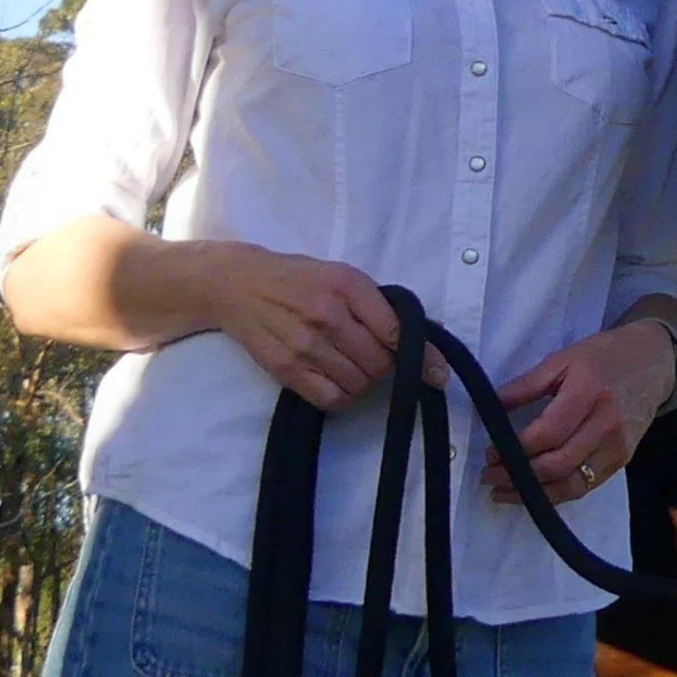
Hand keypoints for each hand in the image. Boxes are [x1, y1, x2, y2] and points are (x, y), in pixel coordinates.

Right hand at [216, 248, 444, 411]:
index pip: (395, 331)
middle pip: (379, 363)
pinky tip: (336, 381)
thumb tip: (422, 335)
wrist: (238, 284)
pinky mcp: (285, 369)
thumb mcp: (340, 276)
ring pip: (358, 384)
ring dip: (363, 381)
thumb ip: (376, 303)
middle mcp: (327, 314)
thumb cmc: (298, 277)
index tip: (437, 374)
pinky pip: (331, 400)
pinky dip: (342, 397)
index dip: (421, 357)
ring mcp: (305, 345)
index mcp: (346, 285)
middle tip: (373, 356)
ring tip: (350, 364)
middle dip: (385, 366)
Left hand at [482, 319, 675, 504]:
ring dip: (533, 495)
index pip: (548, 433)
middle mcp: (606, 424)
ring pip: (572, 484)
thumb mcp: (562, 359)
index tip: (490, 452)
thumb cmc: (602, 357)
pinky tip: (533, 493)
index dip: (515, 448)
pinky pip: (586, 486)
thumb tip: (490, 407)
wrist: (653, 362)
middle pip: (558, 464)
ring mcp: (618, 447)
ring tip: (503, 492)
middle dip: (518, 476)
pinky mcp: (622, 460)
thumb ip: (526, 385)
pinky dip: (556, 494)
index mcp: (588, 392)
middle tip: (489, 475)